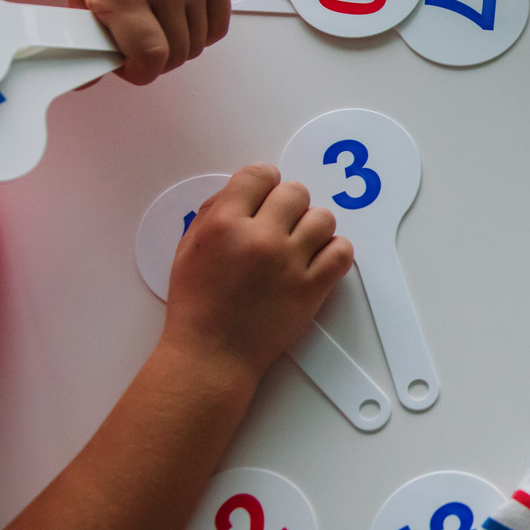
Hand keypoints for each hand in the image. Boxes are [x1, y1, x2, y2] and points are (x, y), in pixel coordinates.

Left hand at [60, 0, 229, 84]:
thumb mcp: (79, 0)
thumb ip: (87, 43)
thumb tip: (87, 80)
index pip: (150, 57)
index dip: (142, 72)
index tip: (134, 67)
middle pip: (177, 54)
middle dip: (159, 61)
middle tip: (142, 46)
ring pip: (198, 44)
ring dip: (180, 47)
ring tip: (160, 29)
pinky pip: (218, 26)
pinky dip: (203, 33)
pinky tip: (181, 20)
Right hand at [160, 166, 352, 377]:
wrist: (212, 354)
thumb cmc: (196, 304)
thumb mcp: (187, 249)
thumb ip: (212, 212)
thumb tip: (241, 191)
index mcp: (224, 224)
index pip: (259, 174)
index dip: (262, 183)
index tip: (263, 197)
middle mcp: (260, 238)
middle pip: (296, 192)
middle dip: (287, 204)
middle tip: (278, 224)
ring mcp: (290, 264)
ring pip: (324, 218)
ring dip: (312, 227)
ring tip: (298, 244)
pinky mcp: (312, 289)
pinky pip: (342, 252)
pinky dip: (334, 251)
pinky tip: (315, 259)